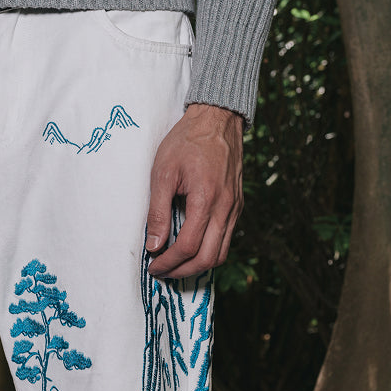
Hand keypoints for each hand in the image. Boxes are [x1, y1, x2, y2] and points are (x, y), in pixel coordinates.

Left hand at [144, 103, 243, 280]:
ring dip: (197, 265)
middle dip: (182, 271)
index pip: (188, 247)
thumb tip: (154, 245)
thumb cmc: (187, 141)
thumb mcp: (162, 172)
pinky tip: (190, 248)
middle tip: (162, 271)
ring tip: (175, 265)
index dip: (168, 262)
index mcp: (206, 199)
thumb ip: (157, 211)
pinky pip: (226, 239)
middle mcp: (226, 208)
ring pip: (221, 253)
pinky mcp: (237, 206)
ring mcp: (235, 208)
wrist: (218, 119)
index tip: (153, 266)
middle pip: (208, 258)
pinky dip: (208, 251)